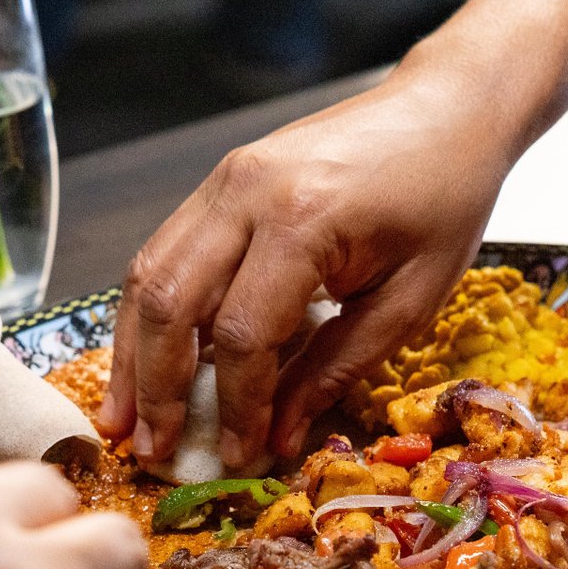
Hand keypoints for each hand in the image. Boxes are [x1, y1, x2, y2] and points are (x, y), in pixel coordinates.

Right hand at [97, 62, 524, 468]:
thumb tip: (279, 437)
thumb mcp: (409, 300)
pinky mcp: (219, 182)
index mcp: (303, 221)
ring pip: (149, 276)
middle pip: (172, 304)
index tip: (239, 456)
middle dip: (155, 388)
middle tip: (148, 450)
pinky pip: (165, 253)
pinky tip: (144, 361)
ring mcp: (223, 181)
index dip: (235, 407)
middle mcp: (246, 194)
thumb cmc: (444, 200)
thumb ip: (336, 367)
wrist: (445, 111)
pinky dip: (150, 314)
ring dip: (132, 354)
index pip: (243, 335)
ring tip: (121, 418)